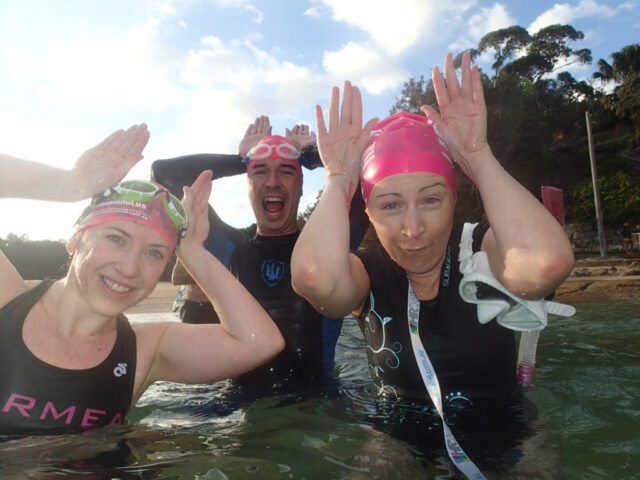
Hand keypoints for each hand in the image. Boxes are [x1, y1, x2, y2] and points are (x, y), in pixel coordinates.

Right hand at [70, 124, 148, 196]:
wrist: (81, 182)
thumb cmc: (100, 182)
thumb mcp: (117, 174)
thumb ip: (128, 163)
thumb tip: (141, 155)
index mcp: (122, 164)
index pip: (134, 151)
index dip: (141, 142)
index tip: (147, 133)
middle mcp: (116, 158)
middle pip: (129, 144)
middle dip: (137, 135)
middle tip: (144, 125)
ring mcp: (107, 154)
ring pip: (119, 141)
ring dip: (128, 134)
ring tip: (135, 126)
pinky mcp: (97, 150)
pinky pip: (107, 141)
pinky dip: (114, 136)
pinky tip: (121, 131)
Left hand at [179, 170, 212, 248]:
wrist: (190, 244)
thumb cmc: (184, 229)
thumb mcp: (186, 213)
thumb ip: (188, 200)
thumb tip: (187, 187)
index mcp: (186, 203)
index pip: (194, 188)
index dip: (200, 180)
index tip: (207, 172)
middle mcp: (191, 205)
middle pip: (199, 190)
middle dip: (203, 181)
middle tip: (210, 172)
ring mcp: (197, 210)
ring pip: (202, 195)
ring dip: (206, 187)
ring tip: (210, 179)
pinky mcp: (203, 216)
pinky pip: (205, 202)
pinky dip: (207, 195)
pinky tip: (209, 189)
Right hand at [237, 116, 271, 156]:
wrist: (248, 159)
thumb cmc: (258, 152)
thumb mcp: (264, 142)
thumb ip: (267, 134)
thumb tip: (270, 126)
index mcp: (263, 138)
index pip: (265, 128)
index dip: (266, 122)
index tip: (266, 117)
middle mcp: (258, 138)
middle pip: (260, 128)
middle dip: (262, 122)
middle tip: (263, 116)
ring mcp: (251, 139)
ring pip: (254, 129)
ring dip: (256, 124)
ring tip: (258, 118)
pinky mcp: (245, 140)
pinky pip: (248, 133)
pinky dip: (249, 129)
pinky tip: (251, 125)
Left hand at [285, 124, 315, 149]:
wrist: (301, 152)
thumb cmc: (293, 146)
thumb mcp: (288, 139)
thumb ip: (287, 133)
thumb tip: (286, 128)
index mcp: (294, 138)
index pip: (295, 131)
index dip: (295, 128)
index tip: (296, 125)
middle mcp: (300, 138)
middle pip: (300, 131)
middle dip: (301, 127)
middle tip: (301, 125)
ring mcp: (306, 139)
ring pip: (306, 132)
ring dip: (306, 128)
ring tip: (305, 125)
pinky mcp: (312, 140)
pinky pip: (313, 136)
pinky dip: (312, 133)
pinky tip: (311, 131)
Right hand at [315, 81, 377, 193]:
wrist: (342, 176)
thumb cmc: (354, 164)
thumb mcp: (362, 146)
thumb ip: (367, 131)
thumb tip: (376, 118)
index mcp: (354, 130)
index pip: (355, 111)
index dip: (356, 99)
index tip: (355, 88)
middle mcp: (344, 130)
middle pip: (345, 109)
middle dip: (346, 96)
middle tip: (347, 82)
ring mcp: (333, 134)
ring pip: (334, 114)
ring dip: (334, 101)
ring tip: (335, 89)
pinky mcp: (324, 140)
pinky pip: (321, 126)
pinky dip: (319, 117)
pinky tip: (319, 107)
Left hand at [420, 51, 489, 180]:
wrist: (469, 153)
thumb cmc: (453, 144)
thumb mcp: (439, 129)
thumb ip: (433, 116)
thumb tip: (423, 106)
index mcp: (446, 109)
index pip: (441, 90)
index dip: (438, 79)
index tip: (434, 67)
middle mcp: (457, 104)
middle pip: (453, 82)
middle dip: (451, 68)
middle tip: (449, 54)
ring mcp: (469, 104)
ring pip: (466, 82)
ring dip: (464, 69)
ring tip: (465, 54)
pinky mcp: (479, 107)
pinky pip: (478, 91)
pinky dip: (476, 80)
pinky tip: (474, 68)